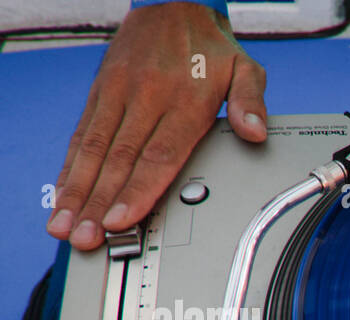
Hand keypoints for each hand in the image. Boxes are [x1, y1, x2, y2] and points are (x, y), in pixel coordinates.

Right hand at [47, 2, 267, 250]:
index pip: (158, 156)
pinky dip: (70, 168)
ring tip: (66, 225)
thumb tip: (256, 132)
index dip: (138, 191)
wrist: (172, 3)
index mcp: (183, 100)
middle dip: (99, 203)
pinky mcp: (100, 92)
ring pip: (92, 149)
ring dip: (76, 191)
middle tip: (86, 237)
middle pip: (119, 160)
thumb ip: (251, 102)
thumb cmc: (209, 46)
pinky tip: (63, 195)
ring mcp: (117, 94)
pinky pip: (81, 134)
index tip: (121, 220)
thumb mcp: (245, 69)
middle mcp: (145, 97)